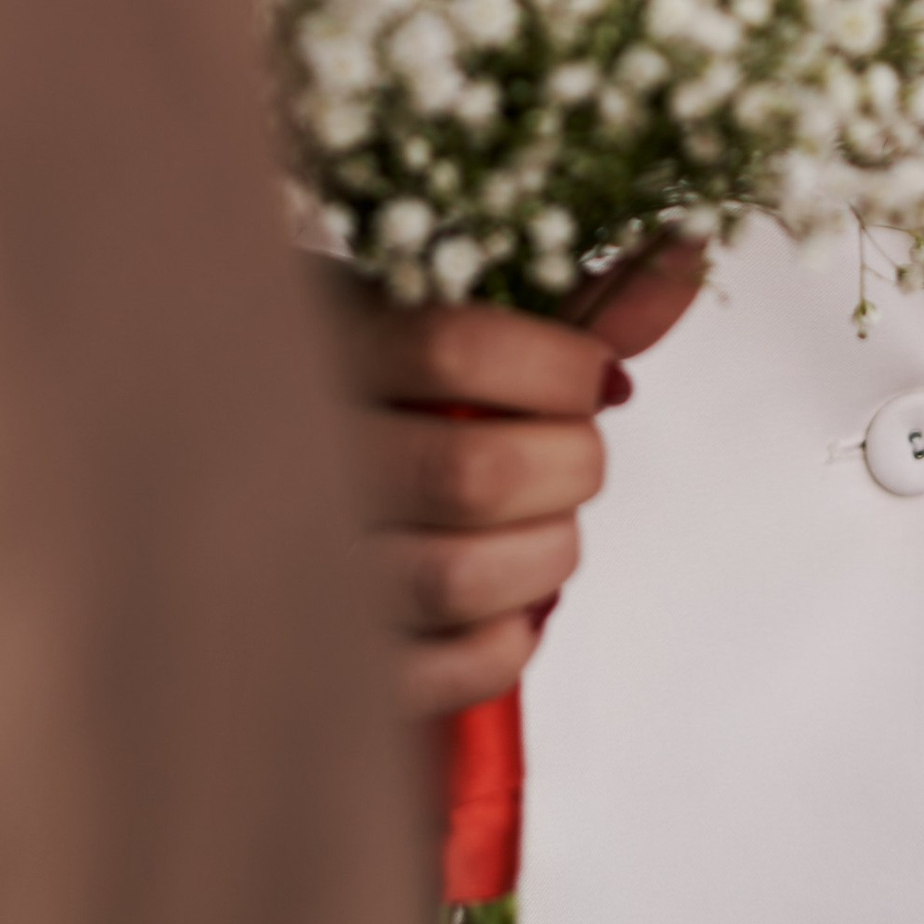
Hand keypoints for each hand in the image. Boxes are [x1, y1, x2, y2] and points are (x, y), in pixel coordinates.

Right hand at [336, 241, 704, 718]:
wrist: (233, 457)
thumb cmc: (360, 372)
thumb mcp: (428, 306)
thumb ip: (563, 295)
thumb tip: (689, 249)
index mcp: (319, 339)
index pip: (454, 349)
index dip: (558, 367)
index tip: (594, 376)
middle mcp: (295, 449)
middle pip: (474, 473)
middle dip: (571, 467)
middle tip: (574, 453)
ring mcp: (296, 562)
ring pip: (457, 579)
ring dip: (547, 555)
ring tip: (547, 525)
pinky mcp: (322, 660)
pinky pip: (434, 675)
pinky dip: (505, 643)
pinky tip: (509, 601)